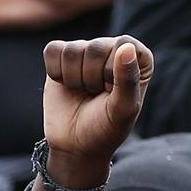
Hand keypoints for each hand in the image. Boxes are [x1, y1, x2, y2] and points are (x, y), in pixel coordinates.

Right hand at [41, 36, 153, 183]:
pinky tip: (67, 85)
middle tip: (96, 95)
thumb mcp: (123, 110)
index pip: (124, 44)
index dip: (113, 71)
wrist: (76, 145)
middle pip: (95, 47)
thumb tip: (126, 47)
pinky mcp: (62, 54)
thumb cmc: (105, 129)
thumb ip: (128, 80)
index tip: (112, 92)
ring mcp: (87, 50)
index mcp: (138, 59)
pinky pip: (53, 50)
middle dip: (92, 78)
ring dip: (74, 79)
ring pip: (72, 50)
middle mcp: (113, 49)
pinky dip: (57, 73)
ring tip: (84, 92)